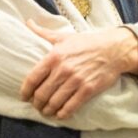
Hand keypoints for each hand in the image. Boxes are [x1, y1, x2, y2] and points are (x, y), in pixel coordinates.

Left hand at [20, 20, 137, 118]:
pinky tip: (59, 114)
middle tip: (36, 105)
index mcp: (55, 55)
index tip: (24, 96)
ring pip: (54, 102)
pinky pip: (70, 107)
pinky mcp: (88, 90)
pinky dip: (62, 114)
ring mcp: (76, 81)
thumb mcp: (64, 36)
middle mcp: (63, 69)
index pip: (32, 78)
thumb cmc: (87, 42)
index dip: (25, 91)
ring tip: (46, 110)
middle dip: (36, 103)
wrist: (114, 49)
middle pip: (41, 94)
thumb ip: (43, 32)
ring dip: (47, 110)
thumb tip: (28, 22)